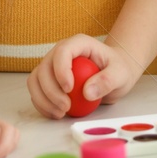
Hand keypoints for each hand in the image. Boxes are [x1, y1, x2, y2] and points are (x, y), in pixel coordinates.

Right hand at [27, 36, 141, 118]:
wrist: (114, 75)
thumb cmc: (118, 69)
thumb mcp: (121, 74)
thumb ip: (107, 81)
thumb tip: (87, 93)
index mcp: (78, 44)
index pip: (62, 52)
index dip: (61, 70)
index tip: (69, 90)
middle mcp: (60, 52)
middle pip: (44, 68)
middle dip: (51, 91)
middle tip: (66, 107)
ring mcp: (52, 65)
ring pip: (36, 80)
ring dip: (43, 99)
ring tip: (60, 113)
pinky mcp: (49, 80)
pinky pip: (37, 91)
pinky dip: (42, 104)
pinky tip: (56, 114)